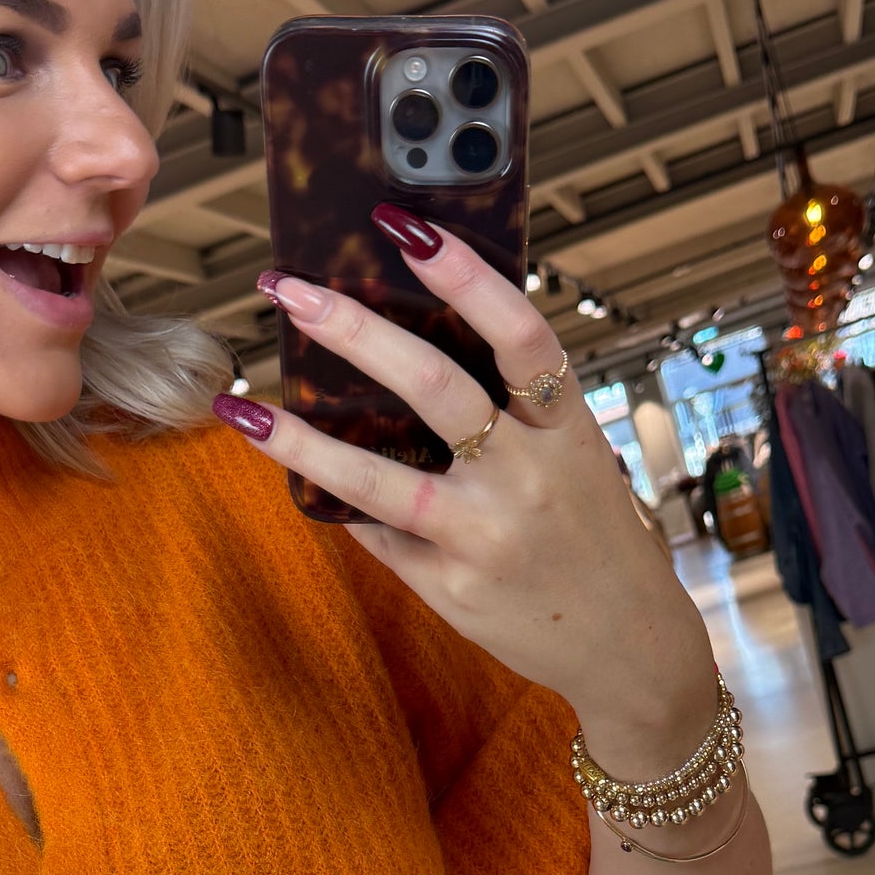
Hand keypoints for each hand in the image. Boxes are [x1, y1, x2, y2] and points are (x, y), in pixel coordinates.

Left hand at [213, 207, 717, 774]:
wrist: (630, 647)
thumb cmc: (595, 538)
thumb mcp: (576, 461)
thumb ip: (513, 415)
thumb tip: (405, 355)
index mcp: (567, 427)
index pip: (519, 332)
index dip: (465, 275)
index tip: (405, 227)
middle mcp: (528, 476)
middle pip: (434, 387)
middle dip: (353, 331)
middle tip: (289, 289)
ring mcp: (486, 535)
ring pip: (378, 477)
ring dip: (301, 439)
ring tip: (244, 408)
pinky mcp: (452, 586)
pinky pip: (379, 534)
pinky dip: (340, 504)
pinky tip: (296, 480)